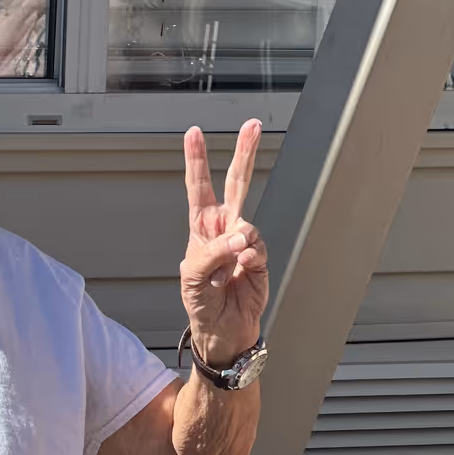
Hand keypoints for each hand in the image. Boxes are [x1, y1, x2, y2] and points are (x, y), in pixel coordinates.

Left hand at [179, 120, 267, 365]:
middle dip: (244, 153)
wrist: (222, 330)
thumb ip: (212, 252)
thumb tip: (241, 236)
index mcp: (201, 228)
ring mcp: (244, 242)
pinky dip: (249, 259)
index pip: (198, 188)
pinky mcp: (261, 259)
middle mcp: (224, 229)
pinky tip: (242, 271)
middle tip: (253, 124)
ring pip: (246, 222)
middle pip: (237, 184)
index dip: (196, 161)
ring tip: (225, 270)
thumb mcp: (193, 276)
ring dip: (235, 245)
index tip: (193, 132)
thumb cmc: (201, 302)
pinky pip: (258, 248)